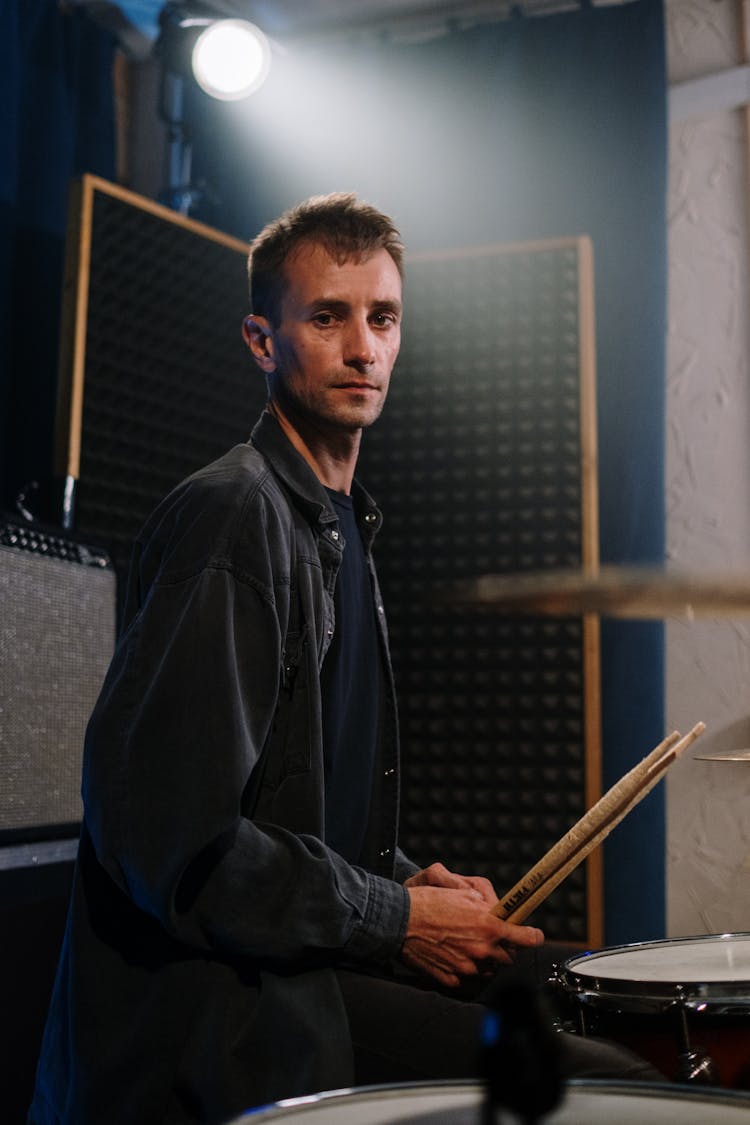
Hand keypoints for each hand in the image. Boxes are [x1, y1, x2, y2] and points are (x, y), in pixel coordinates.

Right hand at [400, 869, 543, 988]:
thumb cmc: (428, 901)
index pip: (526, 938)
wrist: (398, 921)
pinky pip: (469, 979)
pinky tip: (453, 954)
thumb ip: (487, 900)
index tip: (534, 935)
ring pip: (490, 970)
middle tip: (491, 936)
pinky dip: (466, 969)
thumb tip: (499, 908)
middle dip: (504, 947)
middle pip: (509, 957)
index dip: (533, 936)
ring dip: (486, 960)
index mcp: (488, 926)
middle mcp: (482, 950)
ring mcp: (468, 968)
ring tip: (467, 944)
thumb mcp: (462, 889)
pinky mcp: (452, 980)